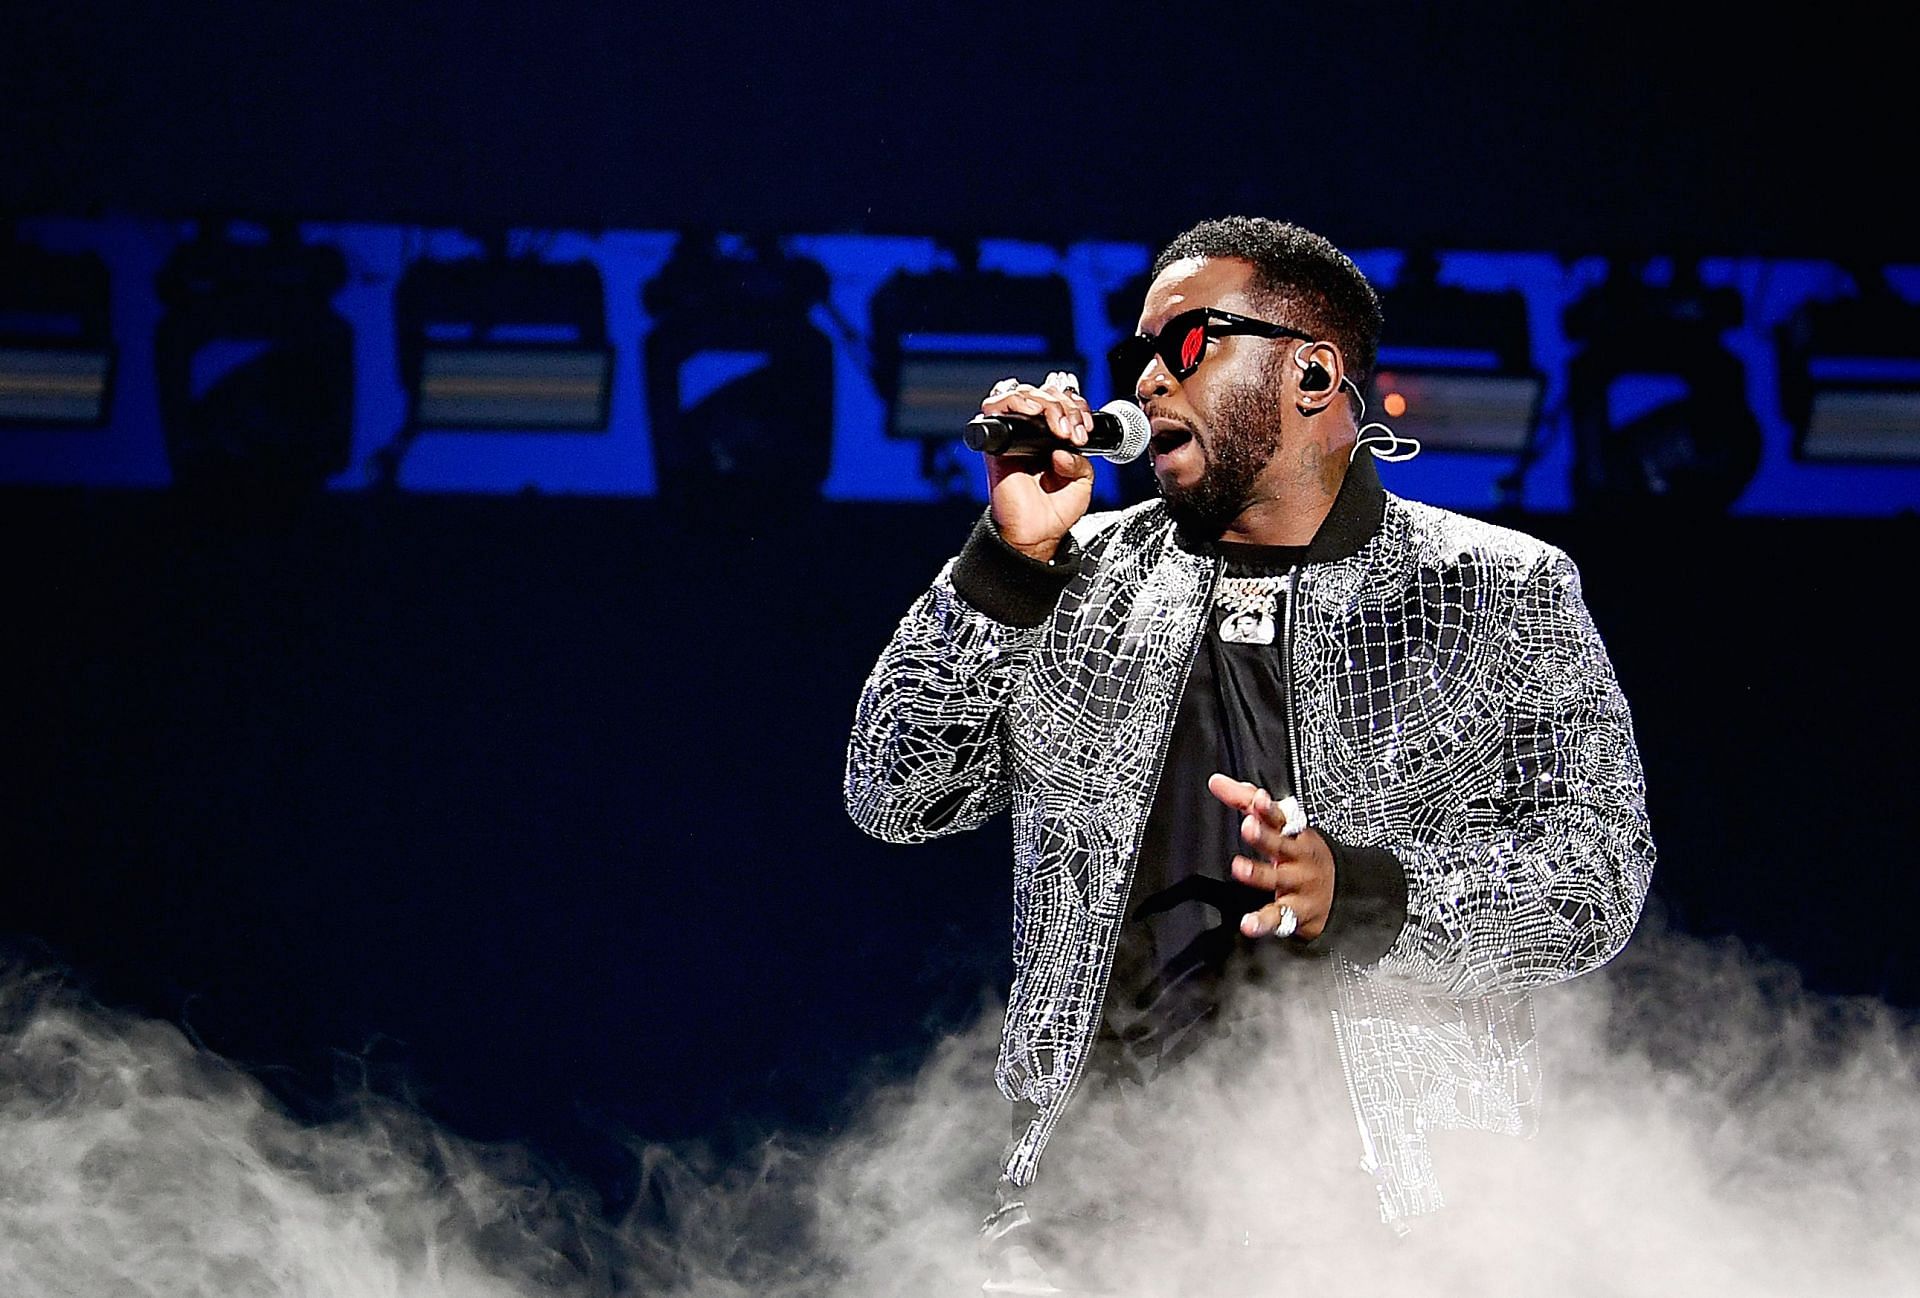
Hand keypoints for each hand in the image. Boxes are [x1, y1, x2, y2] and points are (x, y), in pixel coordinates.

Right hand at [978, 371, 1095, 561]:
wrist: (1037, 534)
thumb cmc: (1056, 511)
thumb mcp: (1083, 481)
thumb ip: (1081, 459)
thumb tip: (1062, 447)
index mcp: (1052, 437)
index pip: (1061, 400)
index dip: (1077, 405)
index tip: (1086, 428)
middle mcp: (1031, 432)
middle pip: (1044, 393)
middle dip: (1066, 406)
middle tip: (1075, 433)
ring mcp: (1013, 435)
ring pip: (1024, 393)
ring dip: (1047, 404)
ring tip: (1061, 429)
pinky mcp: (996, 443)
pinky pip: (995, 407)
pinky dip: (1016, 401)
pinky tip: (1035, 415)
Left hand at [1206, 773, 1334, 940]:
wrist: (1342, 892)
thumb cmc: (1301, 852)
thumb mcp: (1279, 824)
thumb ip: (1245, 801)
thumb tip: (1216, 781)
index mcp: (1294, 833)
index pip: (1280, 817)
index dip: (1269, 809)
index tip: (1258, 801)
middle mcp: (1297, 858)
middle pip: (1280, 844)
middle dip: (1265, 836)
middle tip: (1248, 826)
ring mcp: (1297, 885)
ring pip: (1277, 879)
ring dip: (1258, 874)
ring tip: (1240, 868)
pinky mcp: (1295, 912)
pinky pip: (1278, 917)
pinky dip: (1263, 921)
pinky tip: (1248, 924)